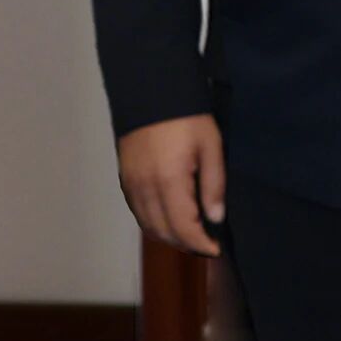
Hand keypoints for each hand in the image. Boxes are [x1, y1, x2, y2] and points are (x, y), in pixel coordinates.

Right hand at [119, 114, 226, 258]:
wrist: (150, 91)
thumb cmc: (186, 116)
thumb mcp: (210, 146)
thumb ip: (214, 185)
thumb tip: (216, 218)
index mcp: (169, 181)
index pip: (184, 229)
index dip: (200, 244)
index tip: (216, 249)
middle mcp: (146, 188)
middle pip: (163, 232)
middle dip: (186, 244)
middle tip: (205, 243)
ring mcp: (131, 184)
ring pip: (147, 225)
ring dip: (168, 236)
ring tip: (189, 234)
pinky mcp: (125, 178)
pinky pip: (137, 212)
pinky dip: (153, 223)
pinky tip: (168, 218)